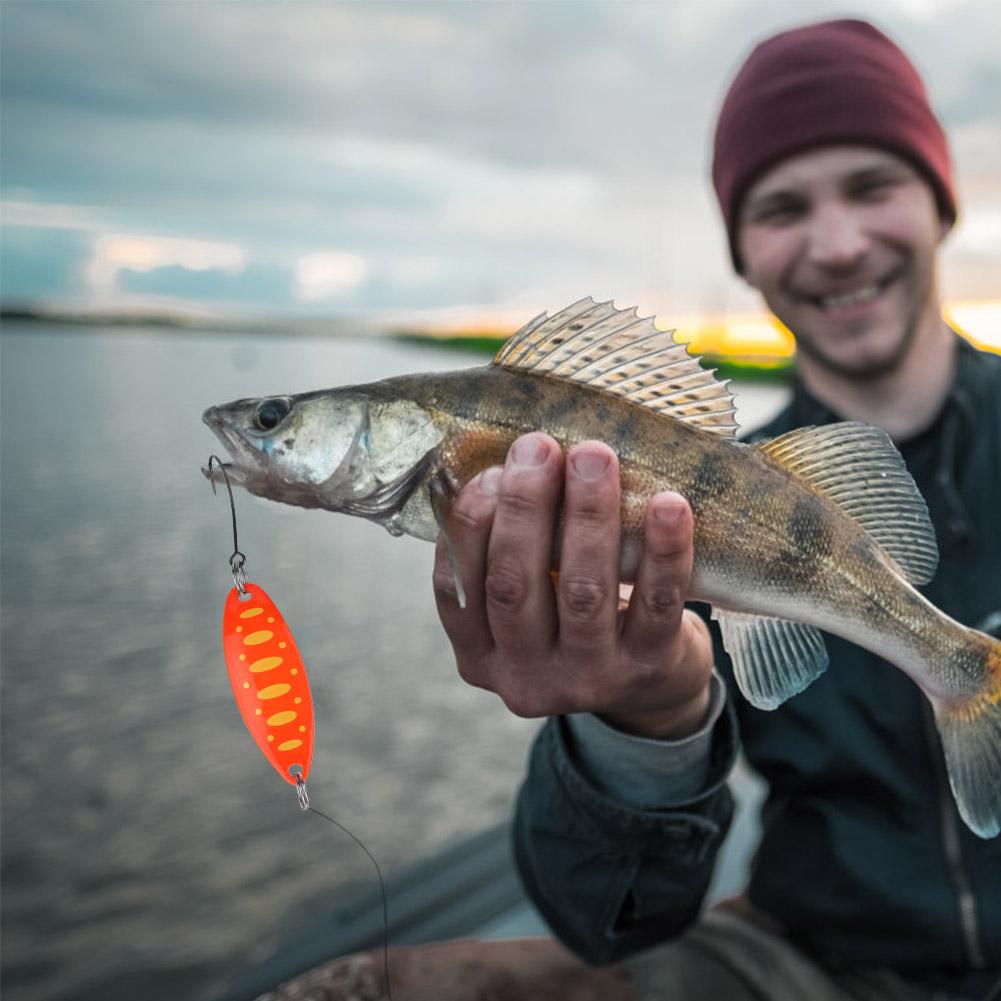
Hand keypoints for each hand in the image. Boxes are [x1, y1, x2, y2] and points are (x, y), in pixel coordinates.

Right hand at [432, 433, 713, 738]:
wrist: (650, 685)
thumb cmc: (574, 618)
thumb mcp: (529, 602)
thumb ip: (509, 551)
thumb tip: (509, 458)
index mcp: (480, 655)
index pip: (456, 590)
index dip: (468, 526)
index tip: (489, 470)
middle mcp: (525, 677)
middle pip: (513, 587)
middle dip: (525, 507)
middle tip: (538, 445)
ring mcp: (587, 679)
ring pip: (583, 593)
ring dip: (588, 516)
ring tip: (595, 456)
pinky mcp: (648, 670)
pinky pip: (656, 605)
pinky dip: (663, 552)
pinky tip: (668, 504)